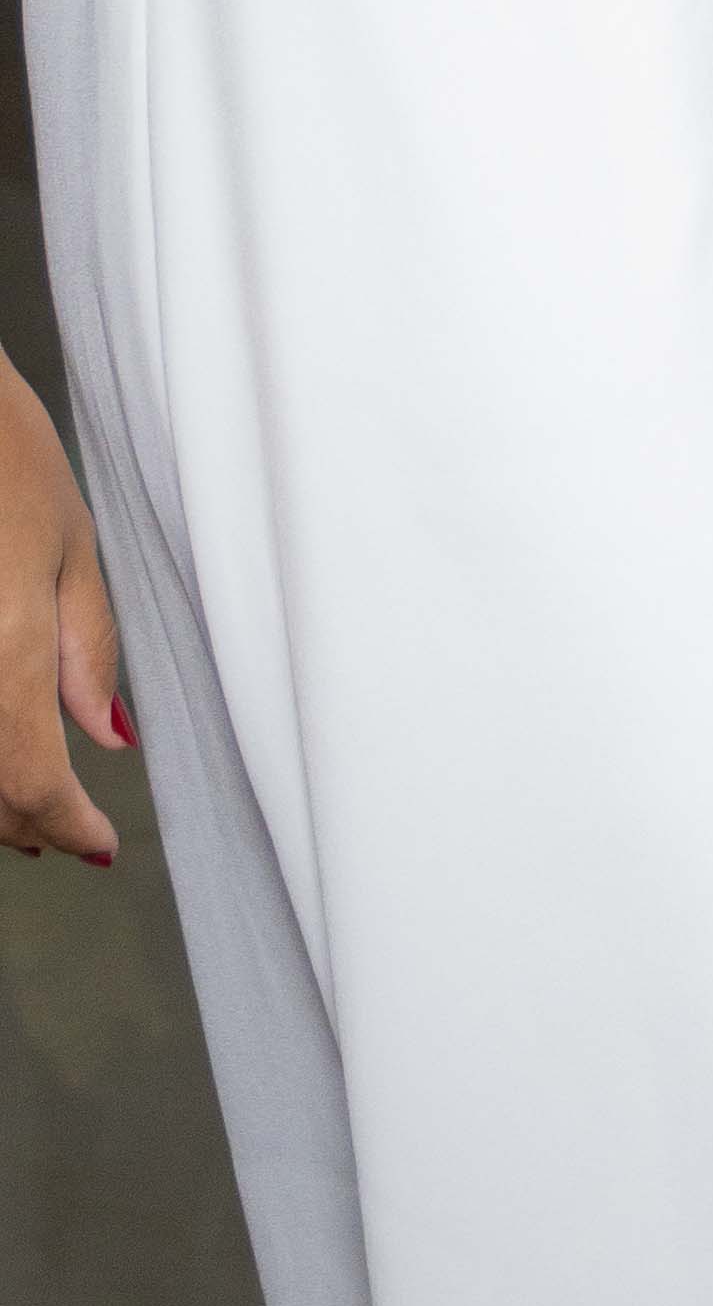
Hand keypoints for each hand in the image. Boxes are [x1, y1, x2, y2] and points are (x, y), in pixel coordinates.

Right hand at [0, 355, 125, 867]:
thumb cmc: (2, 457)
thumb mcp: (71, 545)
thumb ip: (88, 651)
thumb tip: (108, 741)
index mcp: (4, 650)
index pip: (34, 782)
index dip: (67, 827)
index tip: (99, 848)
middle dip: (25, 824)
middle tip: (69, 834)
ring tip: (25, 814)